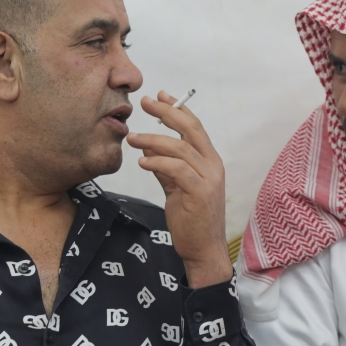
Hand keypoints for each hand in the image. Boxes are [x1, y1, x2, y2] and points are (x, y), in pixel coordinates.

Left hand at [126, 90, 232, 287]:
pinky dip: (158, 163)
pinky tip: (142, 162)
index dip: (178, 109)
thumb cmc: (190, 219)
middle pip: (191, 129)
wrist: (203, 250)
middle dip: (166, 113)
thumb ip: (165, 166)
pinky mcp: (200, 193)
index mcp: (209, 161)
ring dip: (153, 140)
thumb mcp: (175, 187)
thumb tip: (148, 146)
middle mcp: (213, 165)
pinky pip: (177, 170)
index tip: (160, 96)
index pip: (195, 127)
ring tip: (132, 138)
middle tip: (145, 103)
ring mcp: (209, 179)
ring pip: (180, 148)